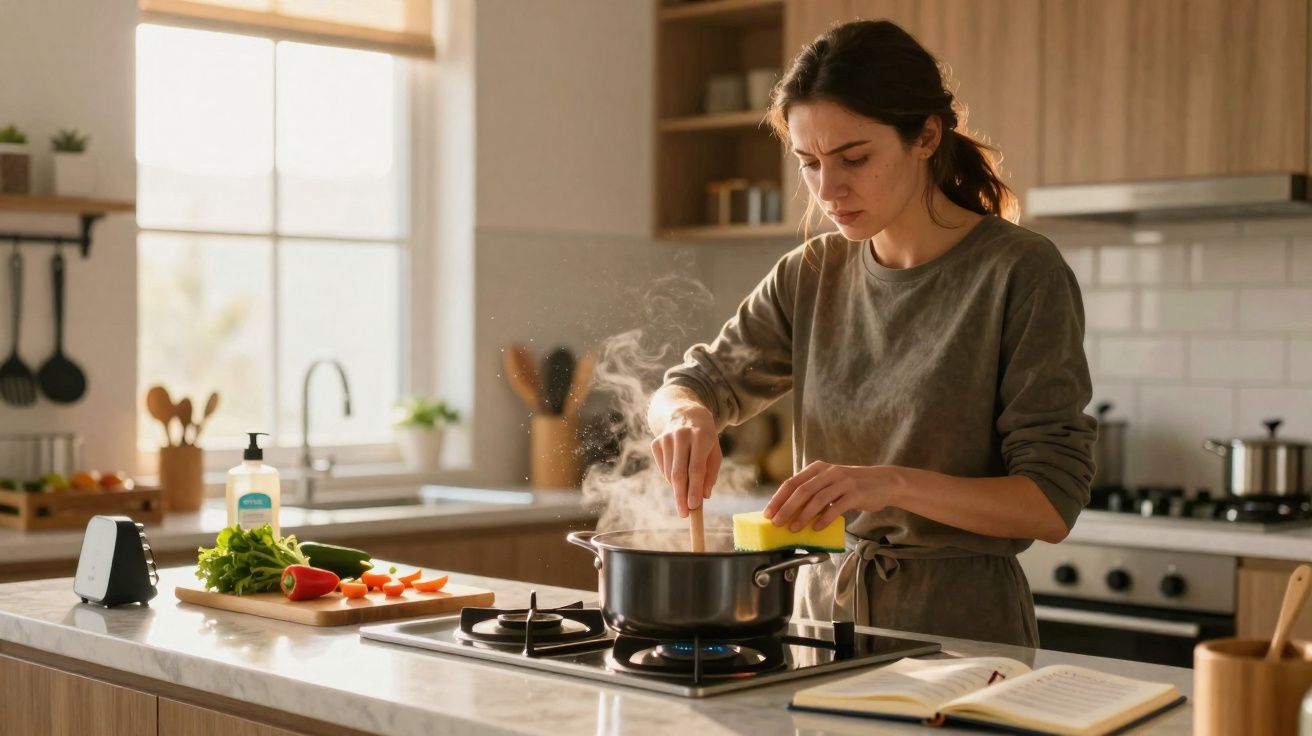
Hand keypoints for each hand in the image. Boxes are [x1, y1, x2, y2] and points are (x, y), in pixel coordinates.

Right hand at [650, 406, 721, 517]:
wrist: (685, 414)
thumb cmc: (705, 438)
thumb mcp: (714, 451)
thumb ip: (711, 473)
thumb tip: (704, 496)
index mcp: (701, 436)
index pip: (696, 467)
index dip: (694, 488)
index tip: (694, 506)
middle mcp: (681, 436)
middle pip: (679, 473)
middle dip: (681, 496)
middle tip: (684, 514)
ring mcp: (666, 438)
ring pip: (669, 473)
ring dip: (677, 489)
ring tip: (685, 496)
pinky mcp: (655, 443)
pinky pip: (662, 469)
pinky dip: (670, 478)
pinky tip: (678, 475)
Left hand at [764, 461, 898, 531]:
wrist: (884, 482)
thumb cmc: (852, 486)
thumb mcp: (830, 482)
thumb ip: (813, 492)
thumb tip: (789, 512)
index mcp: (818, 468)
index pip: (792, 482)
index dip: (778, 498)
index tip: (768, 513)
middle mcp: (829, 472)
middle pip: (802, 490)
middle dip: (786, 508)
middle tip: (777, 523)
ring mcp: (843, 482)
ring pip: (817, 499)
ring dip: (803, 516)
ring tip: (794, 528)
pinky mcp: (856, 493)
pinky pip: (836, 506)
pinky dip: (825, 518)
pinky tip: (817, 528)